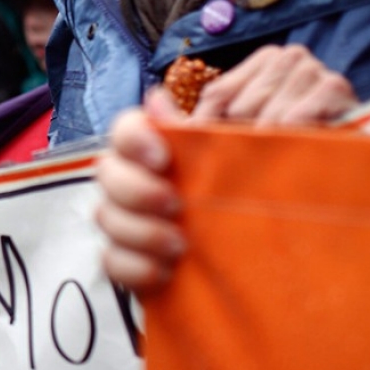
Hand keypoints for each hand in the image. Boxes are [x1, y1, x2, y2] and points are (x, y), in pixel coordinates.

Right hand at [96, 45, 356, 292]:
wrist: (265, 263)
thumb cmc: (247, 203)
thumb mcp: (238, 164)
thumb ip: (200, 136)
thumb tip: (158, 97)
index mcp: (155, 151)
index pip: (124, 128)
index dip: (133, 138)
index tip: (163, 158)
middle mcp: (132, 180)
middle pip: (106, 172)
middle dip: (136, 189)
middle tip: (175, 204)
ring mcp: (126, 221)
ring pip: (105, 217)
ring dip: (139, 231)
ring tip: (180, 245)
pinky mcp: (127, 260)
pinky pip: (111, 260)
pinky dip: (135, 267)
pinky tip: (167, 271)